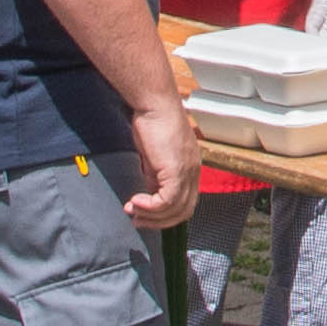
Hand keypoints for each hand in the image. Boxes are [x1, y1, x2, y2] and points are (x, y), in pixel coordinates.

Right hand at [125, 98, 200, 227]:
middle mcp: (193, 172)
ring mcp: (188, 172)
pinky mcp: (177, 171)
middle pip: (184, 211)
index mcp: (190, 168)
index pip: (185, 202)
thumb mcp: (153, 155)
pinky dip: (151, 207)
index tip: (144, 214)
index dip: (166, 214)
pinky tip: (136, 202)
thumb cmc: (152, 122)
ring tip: (133, 212)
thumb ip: (154, 175)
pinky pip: (167, 201)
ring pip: (175, 209)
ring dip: (151, 216)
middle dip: (159, 221)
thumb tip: (149, 192)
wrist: (155, 104)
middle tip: (137, 220)